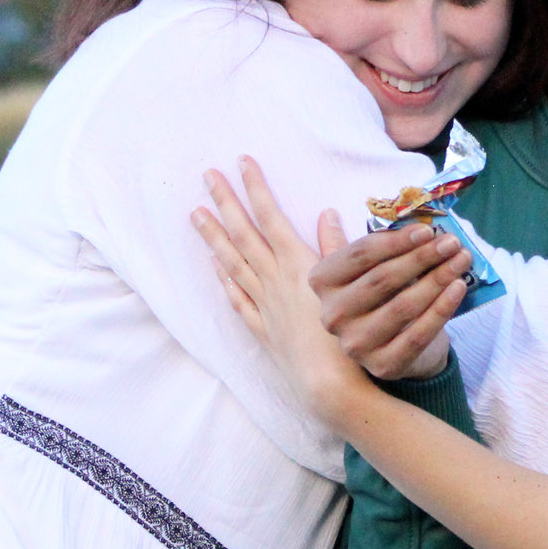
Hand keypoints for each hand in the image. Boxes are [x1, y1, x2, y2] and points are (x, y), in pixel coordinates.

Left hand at [192, 160, 430, 425]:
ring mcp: (265, 305)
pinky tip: (215, 267)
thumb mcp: (351, 286)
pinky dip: (226, 280)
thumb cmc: (349, 337)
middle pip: (244, 235)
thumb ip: (337, 248)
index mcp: (298, 265)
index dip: (256, 188)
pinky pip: (238, 299)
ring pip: (233, 263)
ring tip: (196, 213)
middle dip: (226, 202)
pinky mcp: (264, 330)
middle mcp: (275, 281)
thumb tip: (326, 213)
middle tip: (207, 175)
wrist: (331, 386)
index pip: (271, 217)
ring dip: (214, 237)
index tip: (242, 162)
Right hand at [311, 219, 471, 380]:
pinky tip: (459, 287)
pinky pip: (419, 334)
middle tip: (451, 243)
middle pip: (382, 279)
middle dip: (422, 257)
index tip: (427, 230)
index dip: (396, 241)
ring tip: (461, 259)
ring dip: (438, 279)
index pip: (360, 255)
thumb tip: (328, 213)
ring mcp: (357, 344)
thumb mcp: (360, 271)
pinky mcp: (384, 365)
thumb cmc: (380, 298)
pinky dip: (442, 309)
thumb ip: (348, 245)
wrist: (395, 347)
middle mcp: (333, 316)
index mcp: (322, 283)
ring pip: (403, 306)